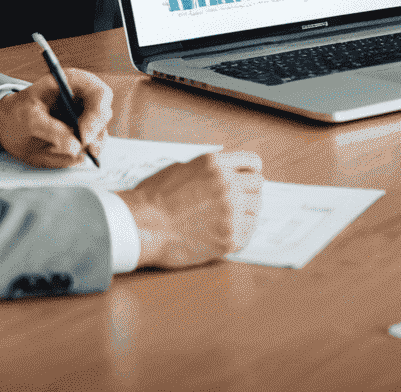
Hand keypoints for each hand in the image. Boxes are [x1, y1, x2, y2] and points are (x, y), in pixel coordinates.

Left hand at [0, 70, 113, 167]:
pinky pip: (88, 147)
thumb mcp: (28, 118)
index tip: (84, 136)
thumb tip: (75, 148)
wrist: (8, 125)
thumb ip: (52, 130)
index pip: (100, 94)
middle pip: (104, 115)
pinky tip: (62, 153)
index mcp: (73, 82)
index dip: (97, 114)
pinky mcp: (81, 134)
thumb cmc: (17, 113)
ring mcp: (84, 116)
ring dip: (84, 147)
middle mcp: (83, 98)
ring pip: (99, 134)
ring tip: (58, 150)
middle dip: (93, 135)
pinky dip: (78, 155)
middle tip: (78, 149)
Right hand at [123, 151, 265, 268]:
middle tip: (238, 202)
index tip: (250, 178)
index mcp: (216, 165)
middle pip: (257, 186)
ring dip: (246, 213)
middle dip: (249, 192)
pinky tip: (227, 233)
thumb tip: (225, 172)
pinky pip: (248, 233)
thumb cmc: (155, 198)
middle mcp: (228, 185)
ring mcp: (230, 212)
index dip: (252, 171)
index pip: (252, 163)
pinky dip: (241, 233)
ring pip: (255, 209)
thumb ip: (210, 169)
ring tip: (229, 219)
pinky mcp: (228, 238)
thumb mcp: (184, 168)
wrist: (143, 226)